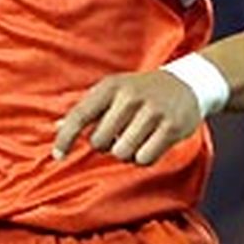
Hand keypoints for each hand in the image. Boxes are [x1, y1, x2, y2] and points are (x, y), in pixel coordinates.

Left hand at [52, 70, 202, 164]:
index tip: (57, 155)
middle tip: (118, 135)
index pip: (80, 115)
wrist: (186, 84)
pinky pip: (145, 159)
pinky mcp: (172, 127)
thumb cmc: (140, 91)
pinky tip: (149, 143)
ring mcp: (153, 111)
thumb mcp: (112, 91)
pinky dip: (143, 158)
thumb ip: (87, 109)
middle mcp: (130, 97)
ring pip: (122, 153)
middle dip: (105, 145)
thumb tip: (57, 127)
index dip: (65, 138)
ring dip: (126, 153)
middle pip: (100, 142)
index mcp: (111, 86)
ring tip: (135, 138)